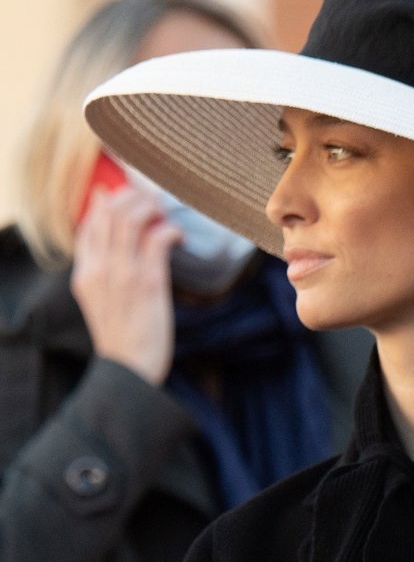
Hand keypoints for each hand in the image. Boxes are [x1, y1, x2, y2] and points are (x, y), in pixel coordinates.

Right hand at [71, 186, 181, 383]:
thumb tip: (124, 247)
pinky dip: (171, 229)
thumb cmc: (124, 337)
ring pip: (131, 218)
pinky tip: (180, 236)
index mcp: (84, 274)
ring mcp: (122, 273)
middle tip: (155, 200)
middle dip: (134, 196)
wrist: (129, 369)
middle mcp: (99, 268)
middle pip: (110, 212)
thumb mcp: (102, 302)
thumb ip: (106, 273)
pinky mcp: (148, 282)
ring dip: (153, 207)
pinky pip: (157, 238)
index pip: (89, 223)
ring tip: (167, 214)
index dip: (108, 201)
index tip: (127, 192)